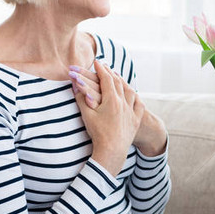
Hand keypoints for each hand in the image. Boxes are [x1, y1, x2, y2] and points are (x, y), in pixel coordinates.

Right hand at [73, 60, 144, 175]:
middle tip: (105, 67)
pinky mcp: (135, 120)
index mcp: (112, 100)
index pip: (107, 79)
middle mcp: (124, 103)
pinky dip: (136, 97)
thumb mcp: (87, 115)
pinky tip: (134, 96)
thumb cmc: (98, 133)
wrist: (112, 151)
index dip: (101, 70)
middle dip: (111, 73)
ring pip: (130, 92)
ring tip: (118, 77)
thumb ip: (81, 97)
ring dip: (124, 82)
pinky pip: (139, 105)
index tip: (97, 62)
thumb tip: (75, 84)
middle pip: (118, 83)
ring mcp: (131, 111)